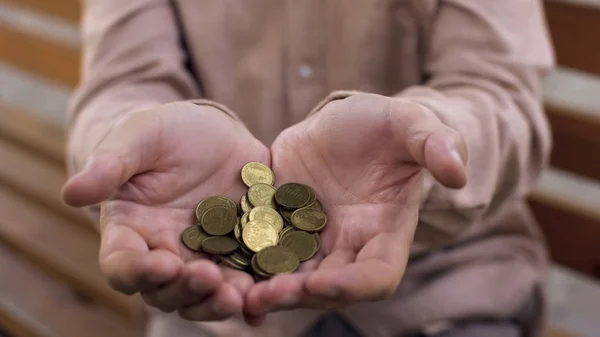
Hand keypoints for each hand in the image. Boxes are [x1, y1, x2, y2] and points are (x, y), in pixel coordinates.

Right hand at [62, 102, 269, 320]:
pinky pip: (247, 280)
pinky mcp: (242, 251)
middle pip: (168, 290)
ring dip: (222, 301)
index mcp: (132, 231)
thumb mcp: (138, 138)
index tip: (163, 263)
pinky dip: (256, 296)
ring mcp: (206, 256)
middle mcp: (166, 253)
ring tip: (242, 296)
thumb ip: (110, 165)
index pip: (124, 263)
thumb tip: (70, 193)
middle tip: (209, 280)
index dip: (139, 270)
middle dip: (187, 290)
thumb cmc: (162, 133)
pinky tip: (268, 300)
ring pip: (207, 294)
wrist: (209, 132)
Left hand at [244, 93, 466, 321]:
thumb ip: (434, 143)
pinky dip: (239, 263)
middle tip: (266, 295)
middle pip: (325, 285)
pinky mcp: (277, 226)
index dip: (352, 286)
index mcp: (384, 231)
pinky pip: (258, 252)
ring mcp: (309, 239)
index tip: (321, 284)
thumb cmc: (381, 125)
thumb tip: (459, 172)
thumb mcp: (407, 123)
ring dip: (263, 287)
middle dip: (297, 294)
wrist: (342, 124)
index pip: (376, 275)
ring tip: (233, 290)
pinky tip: (212, 266)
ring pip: (288, 276)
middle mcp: (346, 245)